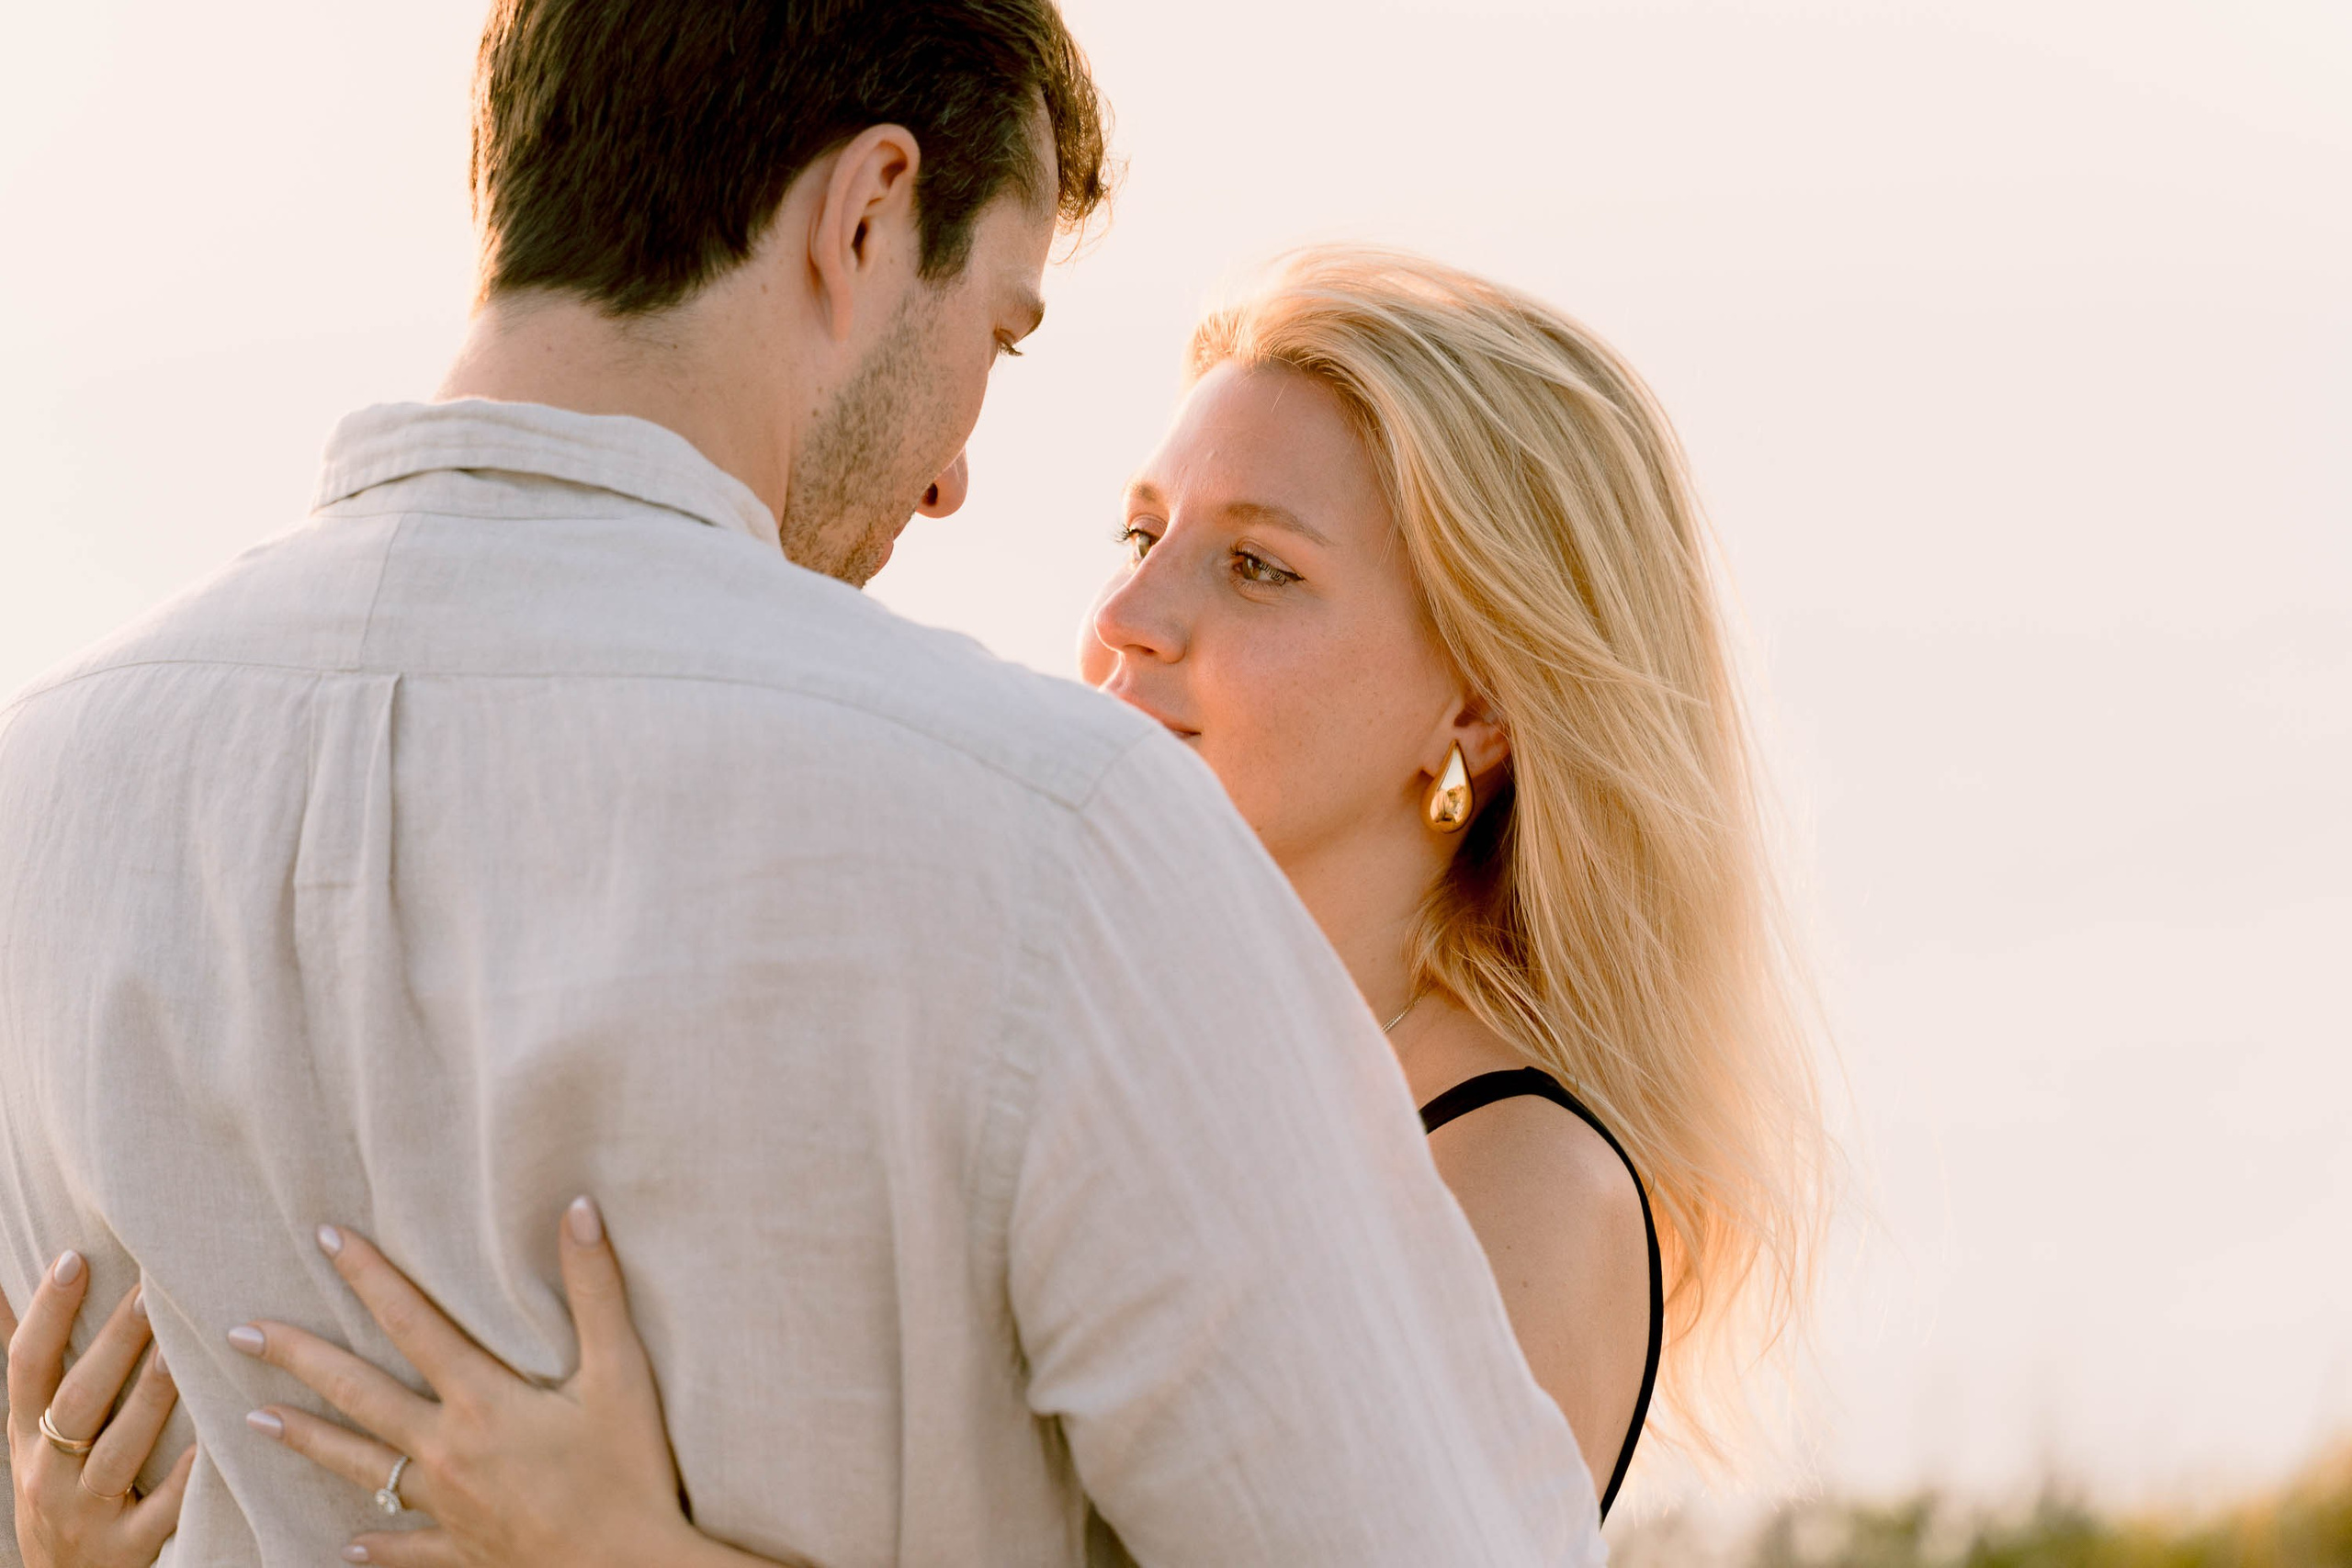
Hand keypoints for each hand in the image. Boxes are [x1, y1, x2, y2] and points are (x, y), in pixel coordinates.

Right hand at [4, 1253, 195, 1567]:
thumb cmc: (59, 1485)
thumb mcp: (30, 1433)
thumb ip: (32, 1364)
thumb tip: (9, 1282)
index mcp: (25, 1433)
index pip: (25, 1365)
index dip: (45, 1312)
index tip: (74, 1257)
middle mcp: (48, 1471)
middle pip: (78, 1400)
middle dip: (115, 1344)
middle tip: (154, 1289)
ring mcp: (85, 1513)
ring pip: (118, 1450)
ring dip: (152, 1398)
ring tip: (185, 1348)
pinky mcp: (127, 1549)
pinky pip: (161, 1508)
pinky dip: (186, 1475)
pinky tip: (215, 1439)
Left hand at [231, 1199, 712, 1567]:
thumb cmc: (630, 1471)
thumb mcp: (622, 1373)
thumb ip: (596, 1290)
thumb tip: (578, 1209)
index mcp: (483, 1401)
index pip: (411, 1323)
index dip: (369, 1276)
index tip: (326, 1237)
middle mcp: (448, 1450)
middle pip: (359, 1393)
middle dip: (299, 1357)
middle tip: (243, 1332)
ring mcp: (448, 1507)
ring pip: (360, 1467)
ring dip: (307, 1439)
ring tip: (255, 1420)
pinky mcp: (463, 1551)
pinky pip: (406, 1549)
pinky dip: (376, 1546)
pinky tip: (350, 1546)